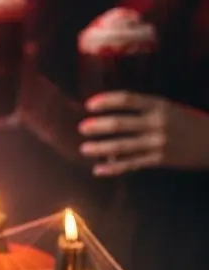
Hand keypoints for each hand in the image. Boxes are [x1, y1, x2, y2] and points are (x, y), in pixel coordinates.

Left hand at [78, 92, 208, 175]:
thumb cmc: (188, 123)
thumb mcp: (170, 109)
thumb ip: (145, 111)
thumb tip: (113, 120)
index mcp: (160, 105)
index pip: (128, 99)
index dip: (107, 101)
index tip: (90, 104)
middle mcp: (158, 122)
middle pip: (121, 123)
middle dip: (98, 126)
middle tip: (82, 128)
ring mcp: (158, 142)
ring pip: (122, 146)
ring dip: (100, 148)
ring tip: (84, 149)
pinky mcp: (159, 159)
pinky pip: (131, 164)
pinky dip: (113, 168)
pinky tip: (98, 170)